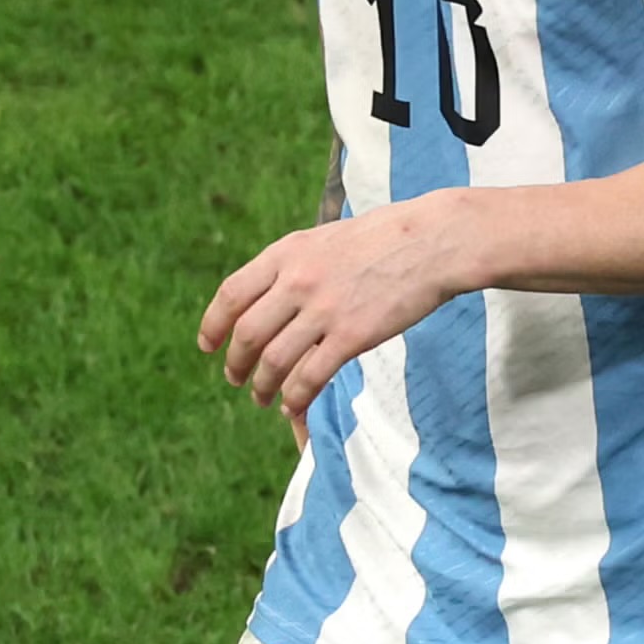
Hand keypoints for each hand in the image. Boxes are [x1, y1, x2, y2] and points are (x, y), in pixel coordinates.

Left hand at [199, 196, 468, 419]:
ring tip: (262, 398)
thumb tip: (270, 294)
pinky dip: (295, 397)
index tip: (208, 345)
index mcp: (288, 253)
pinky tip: (292, 405)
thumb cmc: (387, 238)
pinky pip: (310, 377)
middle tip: (236, 378)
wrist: (434, 241)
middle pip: (247, 334)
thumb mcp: (327, 238)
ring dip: (261, 386)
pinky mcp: (352, 335)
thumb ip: (295, 264)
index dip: (213, 325)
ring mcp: (324, 309)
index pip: (232, 294)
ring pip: (273, 361)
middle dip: (235, 364)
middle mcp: (298, 281)